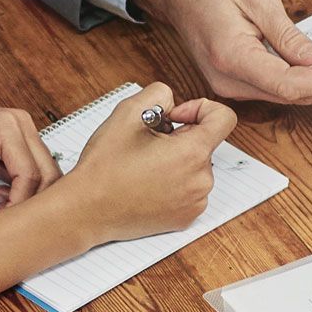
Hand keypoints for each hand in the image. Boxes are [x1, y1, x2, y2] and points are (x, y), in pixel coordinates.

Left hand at [0, 86, 60, 219]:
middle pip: (46, 172)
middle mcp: (21, 124)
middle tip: (6, 221)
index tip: (3, 225)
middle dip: (29, 201)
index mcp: (6, 125)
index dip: (19, 204)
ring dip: (25, 194)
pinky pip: (30, 168)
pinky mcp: (16, 139)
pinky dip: (19, 186)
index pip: (29, 174)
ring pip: (42, 172)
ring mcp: (21, 130)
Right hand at [61, 82, 236, 241]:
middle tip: (146, 145)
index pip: (224, 118)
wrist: (87, 210)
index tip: (175, 118)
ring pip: (196, 166)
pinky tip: (147, 184)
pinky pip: (190, 189)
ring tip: (143, 166)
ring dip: (176, 160)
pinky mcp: (186, 218)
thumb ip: (159, 93)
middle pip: (204, 143)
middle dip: (179, 137)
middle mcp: (200, 180)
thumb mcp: (128, 112)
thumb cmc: (104, 166)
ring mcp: (195, 202)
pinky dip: (174, 182)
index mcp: (192, 153)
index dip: (200, 109)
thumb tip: (173, 104)